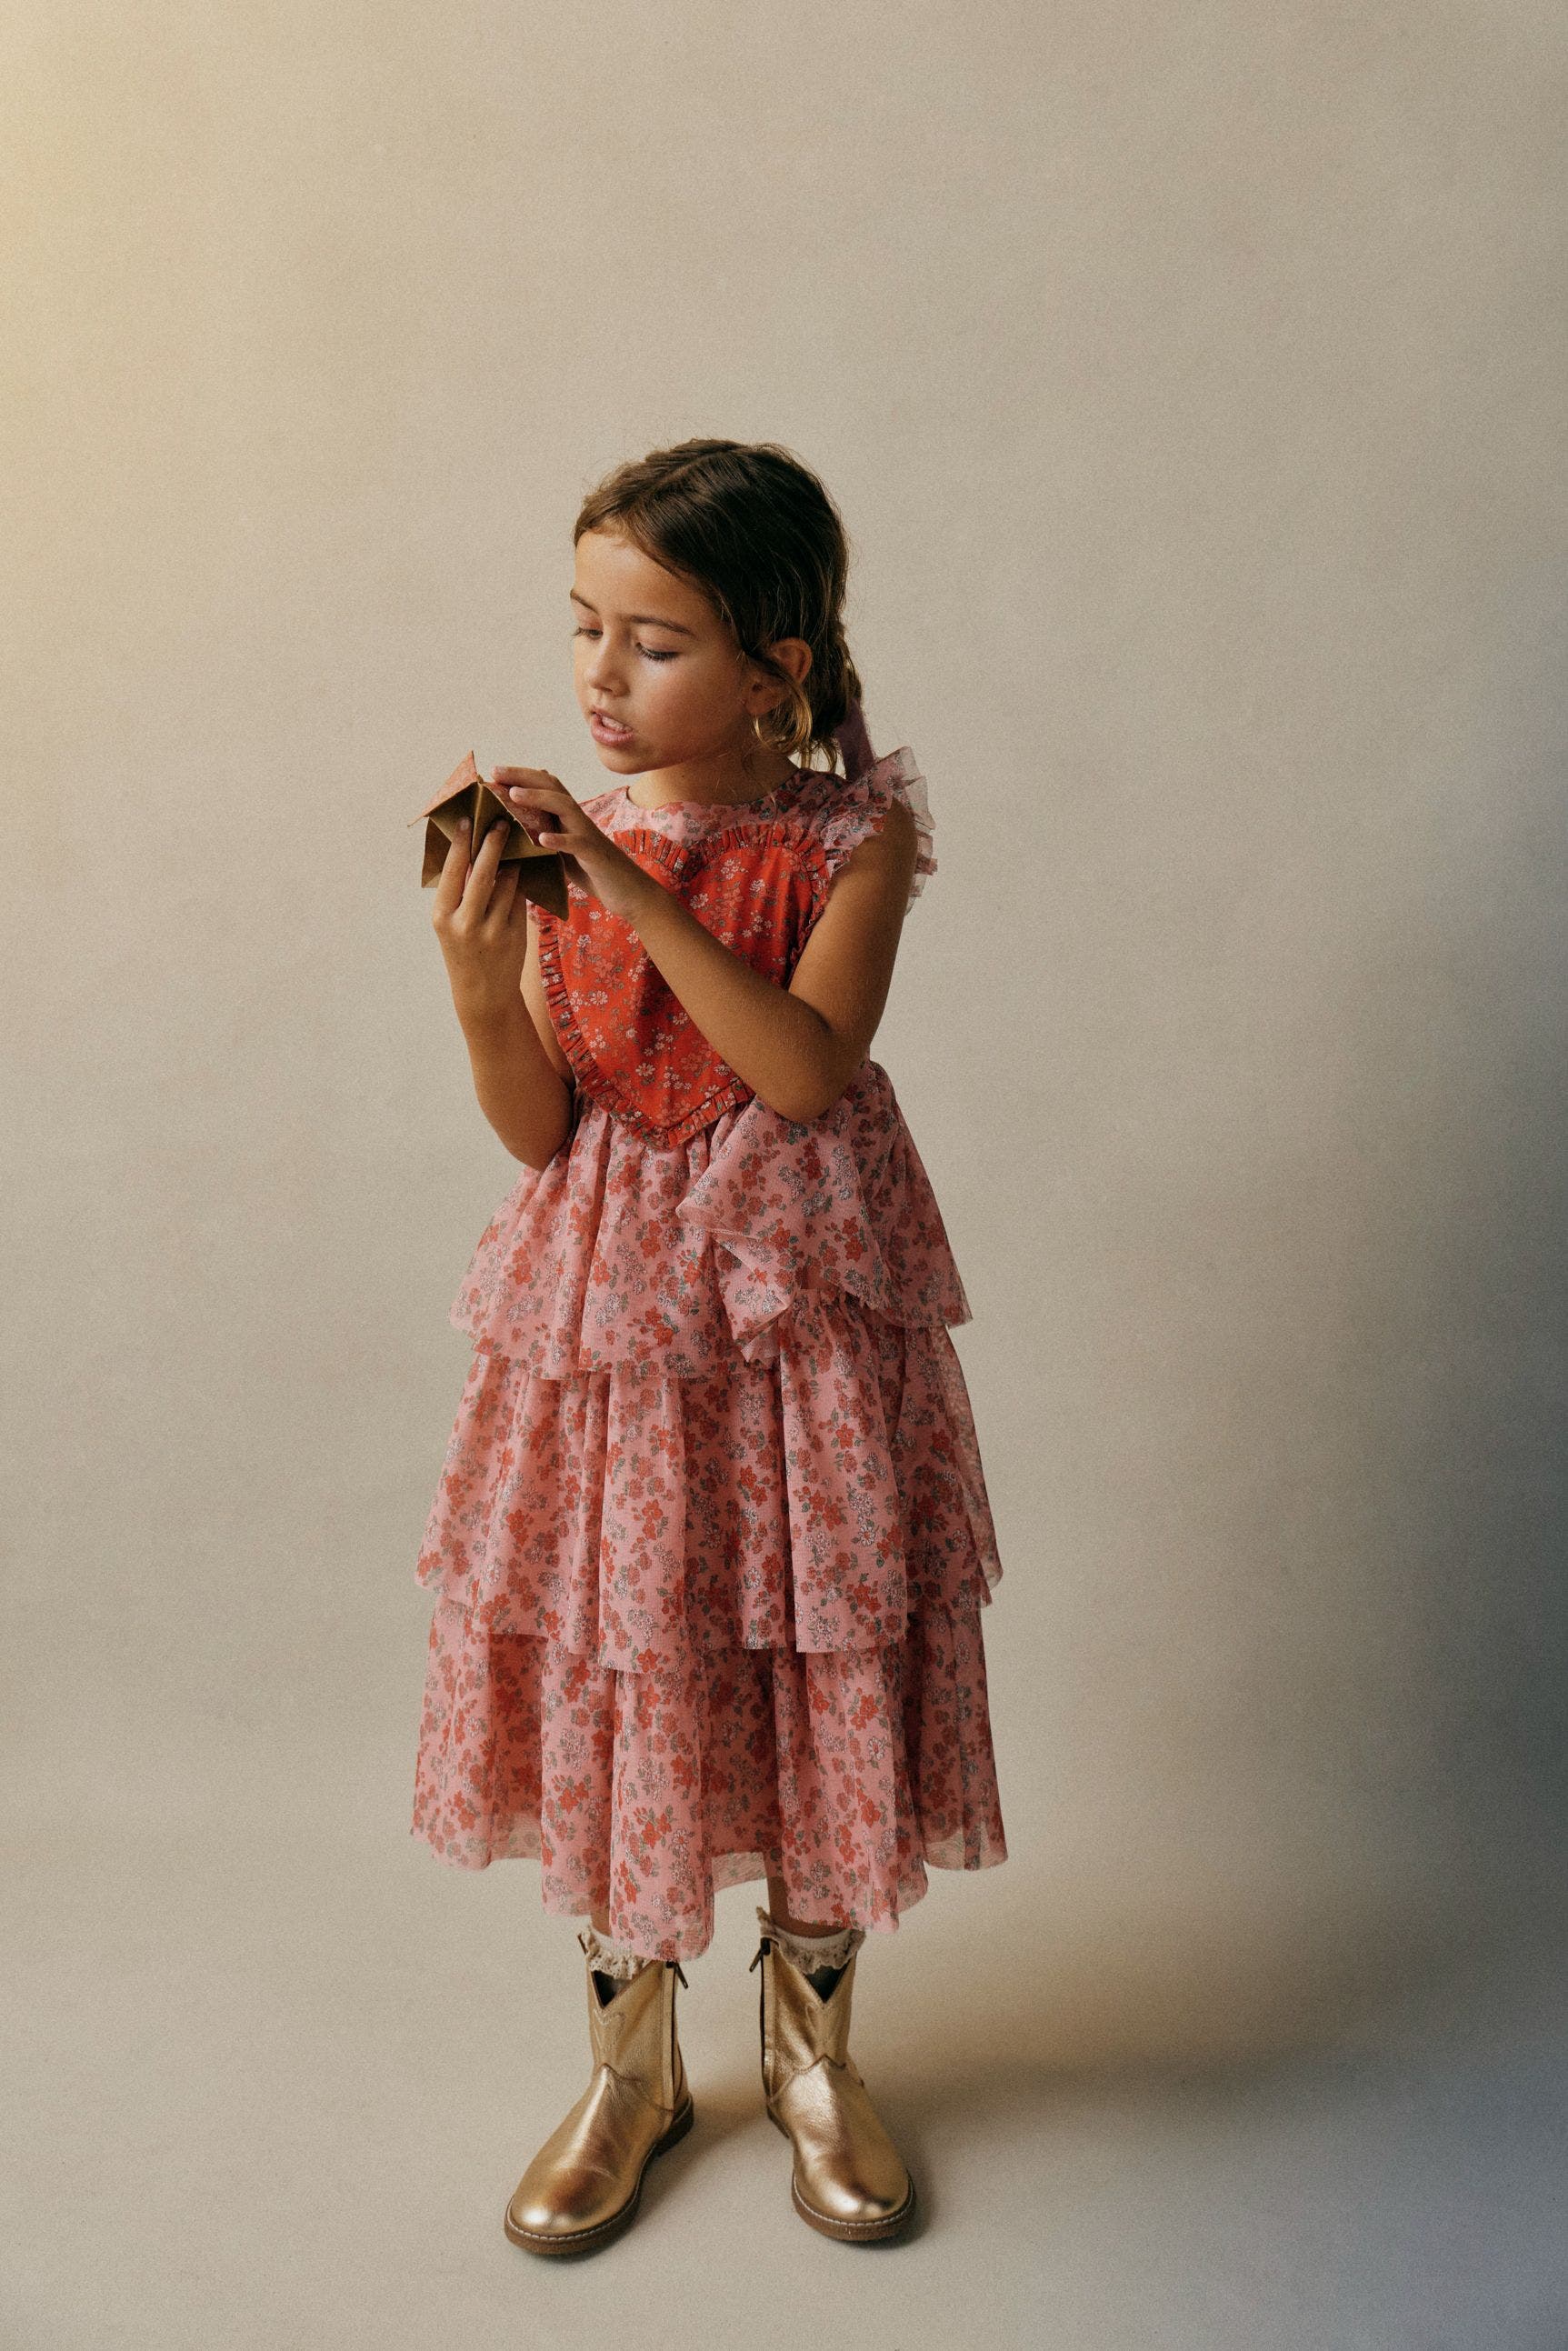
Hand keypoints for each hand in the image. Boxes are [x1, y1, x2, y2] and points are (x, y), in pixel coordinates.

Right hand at [428, 803, 531, 1027]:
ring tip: (515, 843)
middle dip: (493, 843)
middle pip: (482, 872)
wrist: (484, 994)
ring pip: (506, 883)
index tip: (468, 818)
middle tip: (501, 821)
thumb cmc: (464, 951)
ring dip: (512, 862)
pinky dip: (521, 883)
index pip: (452, 871)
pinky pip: (520, 898)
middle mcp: (465, 922)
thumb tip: (469, 851)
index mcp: (443, 916)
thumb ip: (457, 893)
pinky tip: (524, 871)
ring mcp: (492, 930)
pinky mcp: (515, 935)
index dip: (461, 843)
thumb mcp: (450, 925)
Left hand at [493, 767, 653, 921]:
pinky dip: (560, 840)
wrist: (630, 892)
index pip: (544, 786)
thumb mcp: (563, 852)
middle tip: (495, 771)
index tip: (493, 772)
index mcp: (568, 818)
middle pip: (552, 786)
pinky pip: (578, 843)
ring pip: (564, 807)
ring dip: (538, 798)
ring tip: (514, 794)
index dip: (520, 776)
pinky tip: (542, 839)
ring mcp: (587, 835)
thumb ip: (544, 838)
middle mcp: (577, 819)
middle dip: (523, 776)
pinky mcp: (595, 855)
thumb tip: (513, 836)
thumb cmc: (593, 873)